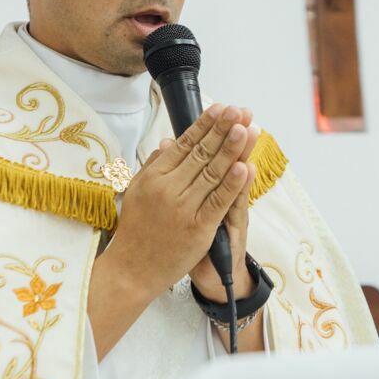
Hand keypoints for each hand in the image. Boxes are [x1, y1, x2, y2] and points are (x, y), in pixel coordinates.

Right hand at [87, 106, 250, 357]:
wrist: (132, 270)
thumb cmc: (135, 231)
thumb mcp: (137, 192)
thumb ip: (154, 165)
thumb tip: (169, 141)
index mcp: (154, 177)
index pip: (184, 144)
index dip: (204, 125)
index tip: (220, 108)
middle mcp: (168, 188)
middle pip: (201, 153)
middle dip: (222, 129)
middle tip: (239, 110)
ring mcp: (183, 208)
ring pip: (212, 173)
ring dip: (231, 149)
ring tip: (246, 128)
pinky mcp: (198, 228)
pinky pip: (218, 202)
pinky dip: (232, 183)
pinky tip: (244, 167)